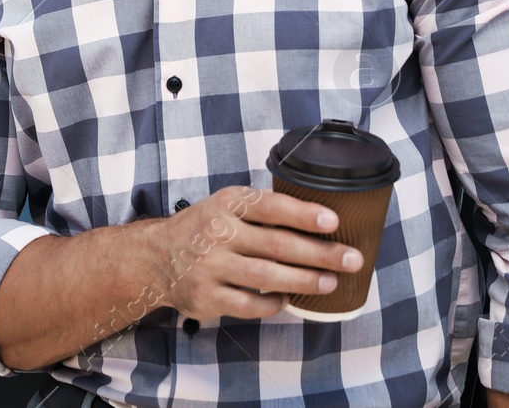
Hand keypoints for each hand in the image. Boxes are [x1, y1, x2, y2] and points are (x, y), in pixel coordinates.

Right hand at [146, 185, 364, 321]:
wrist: (157, 258)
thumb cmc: (205, 228)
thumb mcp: (227, 206)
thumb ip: (263, 210)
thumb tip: (319, 221)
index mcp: (227, 204)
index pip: (270, 206)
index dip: (304, 214)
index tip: (334, 221)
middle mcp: (218, 233)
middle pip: (277, 245)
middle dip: (320, 253)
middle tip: (351, 259)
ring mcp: (210, 267)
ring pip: (267, 277)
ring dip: (304, 281)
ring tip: (331, 282)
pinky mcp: (207, 297)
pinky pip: (250, 304)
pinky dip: (274, 303)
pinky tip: (289, 299)